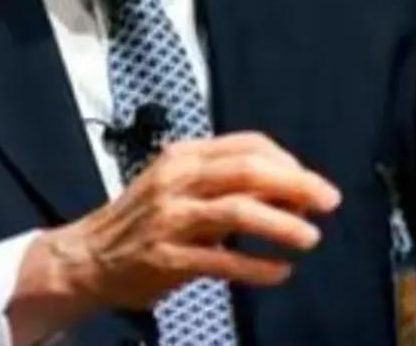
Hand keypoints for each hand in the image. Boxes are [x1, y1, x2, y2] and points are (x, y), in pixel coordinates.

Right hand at [9, 131, 340, 342]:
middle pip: (248, 171)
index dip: (288, 162)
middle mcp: (176, 180)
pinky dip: (256, 267)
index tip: (312, 183)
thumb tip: (290, 190)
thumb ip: (227, 185)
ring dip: (281, 224)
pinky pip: (221, 261)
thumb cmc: (143, 222)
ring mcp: (169, 218)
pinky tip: (279, 272)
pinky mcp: (166, 258)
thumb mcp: (180, 187)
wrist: (87, 258)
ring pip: (238, 212)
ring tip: (310, 237)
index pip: (248, 145)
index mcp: (183, 156)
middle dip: (296, 184)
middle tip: (328, 201)